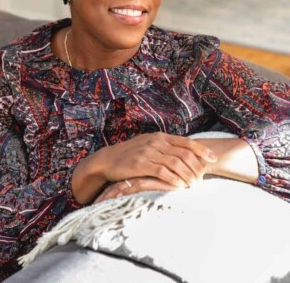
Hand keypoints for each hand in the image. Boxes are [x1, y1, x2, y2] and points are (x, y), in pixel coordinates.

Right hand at [72, 132, 216, 204]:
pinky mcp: (141, 164)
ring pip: (176, 163)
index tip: (213, 159)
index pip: (186, 142)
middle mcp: (156, 142)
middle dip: (196, 167)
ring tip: (193, 185)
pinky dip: (173, 179)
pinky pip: (162, 172)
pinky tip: (179, 186)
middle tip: (202, 179)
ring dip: (187, 175)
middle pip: (184, 153)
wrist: (108, 159)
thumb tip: (184, 152)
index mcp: (160, 137)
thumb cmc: (131, 154)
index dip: (202, 150)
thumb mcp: (149, 144)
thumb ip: (165, 146)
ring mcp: (148, 152)